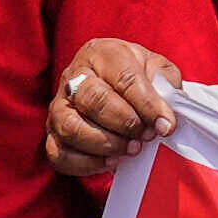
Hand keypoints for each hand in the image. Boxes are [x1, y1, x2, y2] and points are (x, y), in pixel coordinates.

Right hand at [45, 38, 187, 190]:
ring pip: (71, 127)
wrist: (111, 82)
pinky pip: (59, 154)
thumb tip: (165, 113)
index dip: (147, 105)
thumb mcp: (156, 67)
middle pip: (92, 100)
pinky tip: (112, 161)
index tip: (166, 125)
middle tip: (147, 135)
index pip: (124, 78)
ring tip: (131, 149)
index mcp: (102, 54)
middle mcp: (74, 77)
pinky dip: (87, 163)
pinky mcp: (51, 134)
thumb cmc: (136, 74)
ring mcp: (58, 106)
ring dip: (106, 144)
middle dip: (125, 123)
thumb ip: (165, 82)